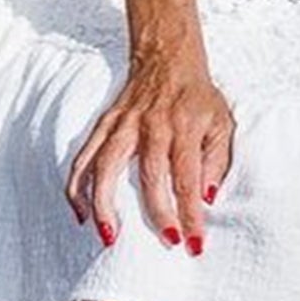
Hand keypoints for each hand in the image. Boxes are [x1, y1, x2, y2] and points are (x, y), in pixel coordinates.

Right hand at [65, 46, 233, 255]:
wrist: (167, 57)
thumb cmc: (198, 97)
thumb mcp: (222, 122)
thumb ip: (217, 161)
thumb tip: (207, 198)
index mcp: (185, 126)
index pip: (187, 177)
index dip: (190, 213)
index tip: (193, 243)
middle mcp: (152, 125)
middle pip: (149, 176)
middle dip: (157, 214)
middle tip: (166, 242)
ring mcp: (123, 124)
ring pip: (105, 167)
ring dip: (104, 204)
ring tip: (109, 237)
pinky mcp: (104, 124)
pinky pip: (83, 157)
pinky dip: (77, 187)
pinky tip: (81, 213)